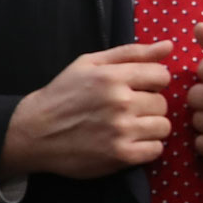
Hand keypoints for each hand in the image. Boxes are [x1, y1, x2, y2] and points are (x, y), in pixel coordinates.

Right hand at [0, 41, 173, 179]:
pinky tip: (128, 142)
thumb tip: (169, 46)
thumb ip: (131, 53)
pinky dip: (146, 147)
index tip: (136, 88)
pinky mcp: (120, 155)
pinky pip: (156, 150)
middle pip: (162, 102)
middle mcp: (120, 102)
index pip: (162, 75)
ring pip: (163, 127)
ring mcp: (121, 130)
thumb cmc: (62, 94)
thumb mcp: (89, 63)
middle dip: (148, 105)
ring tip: (128, 126)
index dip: (151, 82)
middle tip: (126, 110)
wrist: (34, 132)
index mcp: (112, 76)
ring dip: (149, 127)